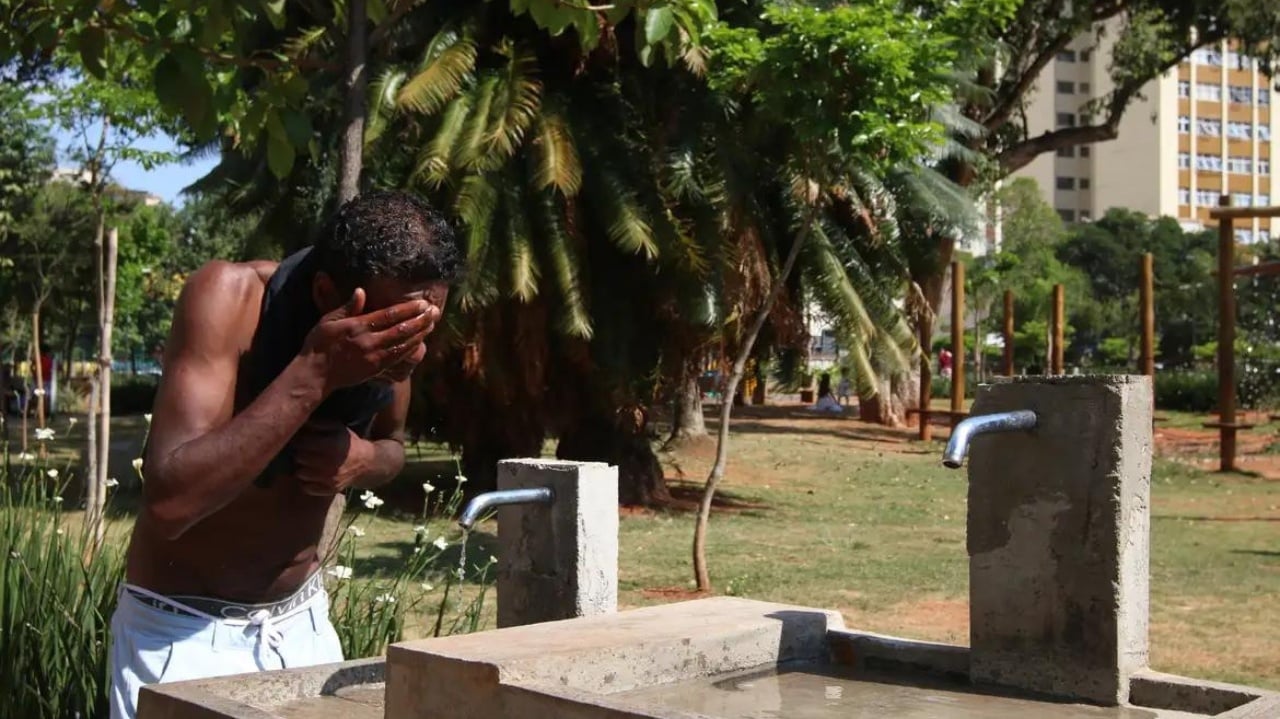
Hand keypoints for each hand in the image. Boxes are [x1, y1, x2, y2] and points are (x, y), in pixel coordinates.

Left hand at [292, 421, 373, 495]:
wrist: (366, 463)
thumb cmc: (349, 443)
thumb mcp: (338, 428)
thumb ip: (320, 424)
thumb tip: (303, 422)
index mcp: (332, 446)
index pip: (303, 443)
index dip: (300, 440)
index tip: (302, 440)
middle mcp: (330, 464)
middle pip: (300, 458)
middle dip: (300, 453)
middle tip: (304, 451)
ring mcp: (330, 479)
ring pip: (300, 473)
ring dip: (302, 467)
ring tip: (308, 463)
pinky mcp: (329, 489)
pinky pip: (307, 488)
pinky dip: (307, 481)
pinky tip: (312, 474)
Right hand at [301, 289, 438, 392]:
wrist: (316, 373)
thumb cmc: (319, 343)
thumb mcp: (328, 320)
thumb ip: (347, 307)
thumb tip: (361, 291)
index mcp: (358, 326)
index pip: (389, 315)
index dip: (408, 309)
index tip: (423, 303)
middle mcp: (369, 341)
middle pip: (401, 329)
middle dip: (420, 320)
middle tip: (434, 311)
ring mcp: (374, 356)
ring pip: (403, 344)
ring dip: (420, 334)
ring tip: (432, 324)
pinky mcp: (376, 368)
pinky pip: (398, 358)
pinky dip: (411, 349)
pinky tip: (420, 342)